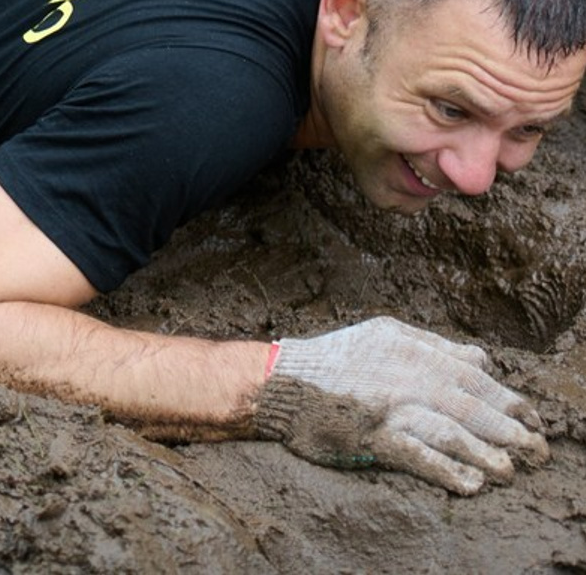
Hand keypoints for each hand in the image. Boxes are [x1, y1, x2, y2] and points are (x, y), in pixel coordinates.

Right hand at [254, 316, 547, 493]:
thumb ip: (431, 345)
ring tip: (510, 471)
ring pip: (451, 430)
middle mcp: (403, 373)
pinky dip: (447, 470)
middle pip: (470, 403)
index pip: (473, 373)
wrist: (281, 382)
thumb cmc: (333, 359)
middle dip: (511, 430)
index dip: (508, 397)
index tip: (532, 417)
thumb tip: (481, 358)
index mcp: (408, 346)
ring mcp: (388, 405)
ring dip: (487, 454)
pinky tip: (469, 484)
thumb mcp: (382, 334)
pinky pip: (418, 455)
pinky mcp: (372, 436)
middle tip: (538, 450)